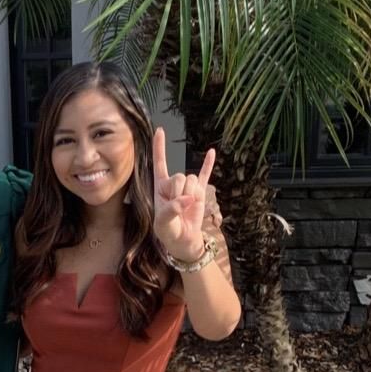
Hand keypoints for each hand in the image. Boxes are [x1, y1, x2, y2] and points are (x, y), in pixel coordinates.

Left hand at [152, 127, 215, 259]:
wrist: (184, 240)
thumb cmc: (168, 232)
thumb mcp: (163, 224)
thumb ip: (171, 210)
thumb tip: (188, 199)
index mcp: (160, 187)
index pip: (159, 164)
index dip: (159, 148)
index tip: (159, 131)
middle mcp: (173, 184)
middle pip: (179, 176)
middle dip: (179, 192)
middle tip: (177, 207)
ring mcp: (187, 187)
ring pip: (192, 180)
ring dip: (191, 194)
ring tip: (187, 207)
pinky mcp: (200, 191)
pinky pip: (205, 175)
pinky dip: (208, 165)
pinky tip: (211, 152)